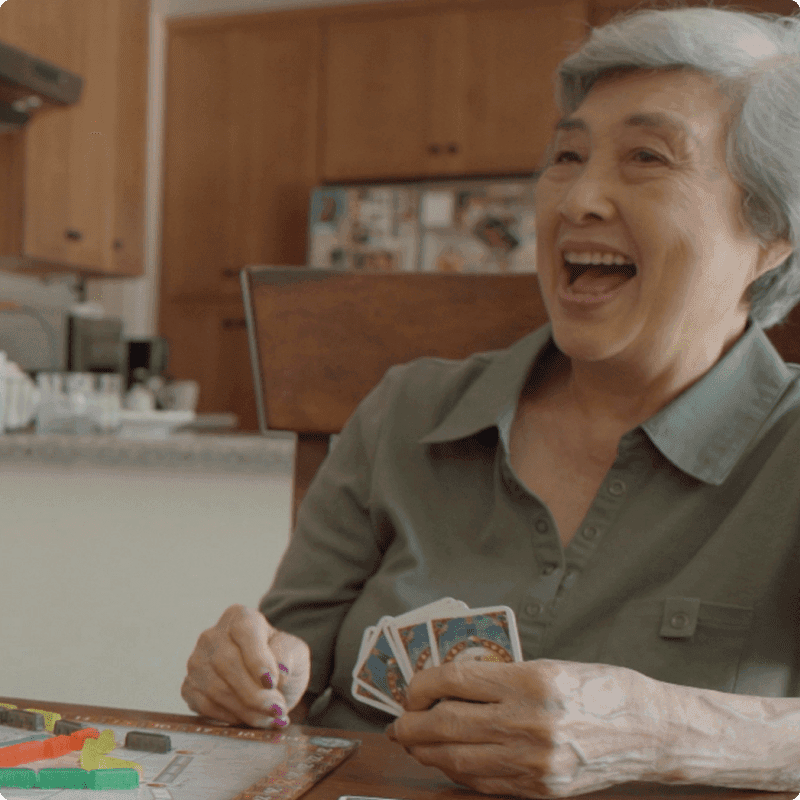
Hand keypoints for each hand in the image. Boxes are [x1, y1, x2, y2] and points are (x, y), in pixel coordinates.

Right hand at [182, 604, 310, 728]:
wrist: (268, 682)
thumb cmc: (281, 660)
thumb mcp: (294, 651)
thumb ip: (287, 655)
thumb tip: (279, 671)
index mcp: (240, 617)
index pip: (244, 632)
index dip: (257, 659)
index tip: (272, 682)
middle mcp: (213, 636)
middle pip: (226, 663)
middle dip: (253, 693)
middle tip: (276, 709)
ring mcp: (197, 662)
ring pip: (215, 688)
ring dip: (245, 710)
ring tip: (270, 718)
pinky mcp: (189, 687)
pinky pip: (204, 706)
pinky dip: (229, 717)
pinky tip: (249, 719)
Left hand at [386, 659, 670, 797]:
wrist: (651, 732)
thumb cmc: (601, 690)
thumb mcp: (548, 667)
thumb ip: (498, 678)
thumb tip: (449, 687)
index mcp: (530, 682)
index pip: (453, 681)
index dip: (421, 686)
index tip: (412, 689)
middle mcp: (529, 723)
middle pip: (447, 725)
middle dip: (412, 726)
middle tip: (400, 723)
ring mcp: (535, 762)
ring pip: (459, 760)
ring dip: (429, 753)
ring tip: (416, 744)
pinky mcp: (541, 789)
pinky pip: (484, 783)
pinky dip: (458, 773)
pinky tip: (448, 763)